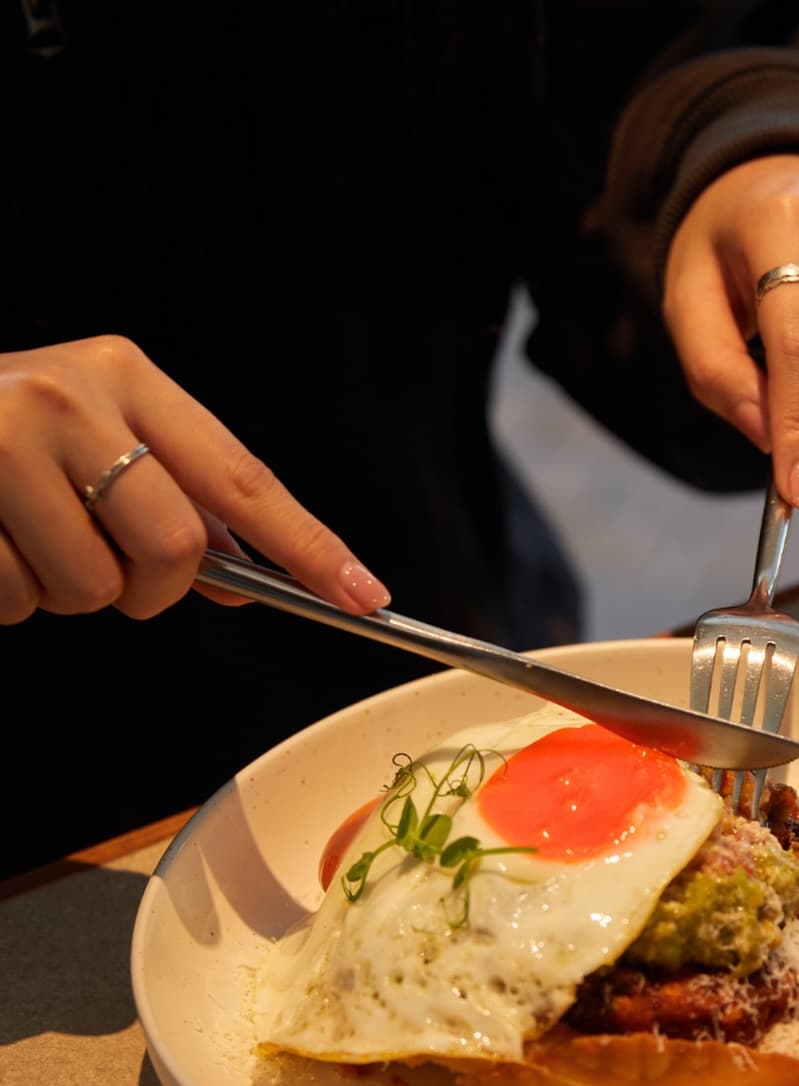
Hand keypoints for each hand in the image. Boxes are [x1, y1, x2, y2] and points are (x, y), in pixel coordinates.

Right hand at [0, 335, 389, 624]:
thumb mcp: (92, 440)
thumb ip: (174, 504)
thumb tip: (246, 580)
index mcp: (125, 375)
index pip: (243, 476)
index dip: (308, 547)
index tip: (366, 597)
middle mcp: (70, 395)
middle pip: (175, 550)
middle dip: (147, 587)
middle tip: (99, 561)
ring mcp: (3, 438)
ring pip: (94, 588)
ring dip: (63, 593)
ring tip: (20, 537)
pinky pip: (16, 601)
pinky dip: (4, 597)